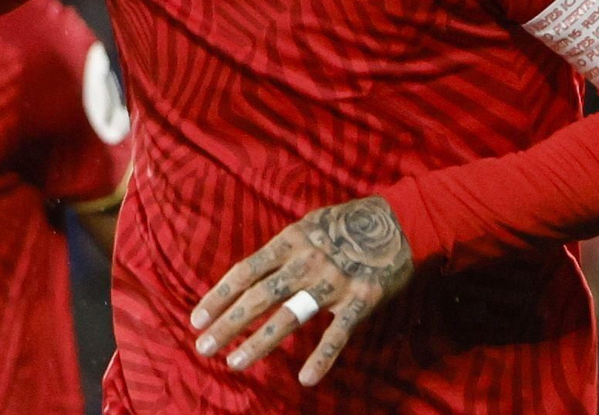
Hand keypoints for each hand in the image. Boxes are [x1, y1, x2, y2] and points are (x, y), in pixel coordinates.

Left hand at [190, 195, 412, 387]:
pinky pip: (338, 332)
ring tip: (235, 362)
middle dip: (228, 323)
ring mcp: (334, 281)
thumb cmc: (349, 222)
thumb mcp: (310, 223)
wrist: (401, 220)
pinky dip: (323, 356)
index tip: (197, 319)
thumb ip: (284, 248)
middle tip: (204, 347)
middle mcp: (307, 260)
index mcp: (291, 240)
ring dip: (260, 342)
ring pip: (290, 316)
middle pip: (259, 296)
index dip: (219, 295)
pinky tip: (307, 379)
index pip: (246, 271)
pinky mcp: (361, 299)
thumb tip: (253, 272)